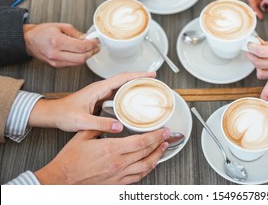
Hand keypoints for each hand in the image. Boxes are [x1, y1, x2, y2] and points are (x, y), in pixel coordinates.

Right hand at [23, 23, 99, 67]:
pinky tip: (80, 53)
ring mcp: (56, 62)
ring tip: (90, 49)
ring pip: (78, 63)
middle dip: (92, 52)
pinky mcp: (56, 66)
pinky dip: (79, 59)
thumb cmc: (42, 32)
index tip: (96, 41)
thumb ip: (75, 33)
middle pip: (81, 58)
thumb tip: (88, 38)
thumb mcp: (60, 26)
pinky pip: (72, 64)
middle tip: (96, 47)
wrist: (28, 41)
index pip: (81, 47)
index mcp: (57, 42)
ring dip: (86, 56)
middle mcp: (56, 54)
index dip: (92, 45)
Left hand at [28, 72, 156, 132]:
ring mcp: (102, 93)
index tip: (151, 75)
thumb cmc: (64, 114)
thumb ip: (100, 123)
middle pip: (125, 79)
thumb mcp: (81, 121)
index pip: (122, 78)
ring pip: (123, 86)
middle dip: (141, 78)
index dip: (138, 75)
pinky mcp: (101, 100)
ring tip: (149, 90)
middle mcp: (101, 89)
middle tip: (155, 82)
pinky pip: (119, 94)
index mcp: (98, 89)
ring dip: (136, 86)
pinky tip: (135, 101)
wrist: (54, 114)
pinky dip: (129, 94)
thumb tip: (118, 126)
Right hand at [34, 128, 170, 183]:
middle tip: (168, 136)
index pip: (142, 142)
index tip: (164, 130)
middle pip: (147, 152)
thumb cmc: (70, 161)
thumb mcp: (83, 136)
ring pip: (146, 166)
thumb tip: (111, 119)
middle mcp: (118, 163)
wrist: (61, 181)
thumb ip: (100, 126)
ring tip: (163, 148)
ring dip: (157, 156)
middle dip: (160, 143)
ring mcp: (118, 175)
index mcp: (112, 149)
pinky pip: (137, 177)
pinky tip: (151, 164)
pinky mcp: (116, 184)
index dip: (156, 135)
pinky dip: (147, 169)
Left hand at [246, 34, 267, 78]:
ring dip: (255, 65)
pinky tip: (262, 64)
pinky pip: (266, 77)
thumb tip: (255, 44)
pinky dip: (261, 71)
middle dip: (250, 56)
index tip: (250, 44)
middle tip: (249, 50)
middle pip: (259, 63)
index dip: (252, 48)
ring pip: (261, 73)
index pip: (262, 52)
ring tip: (255, 57)